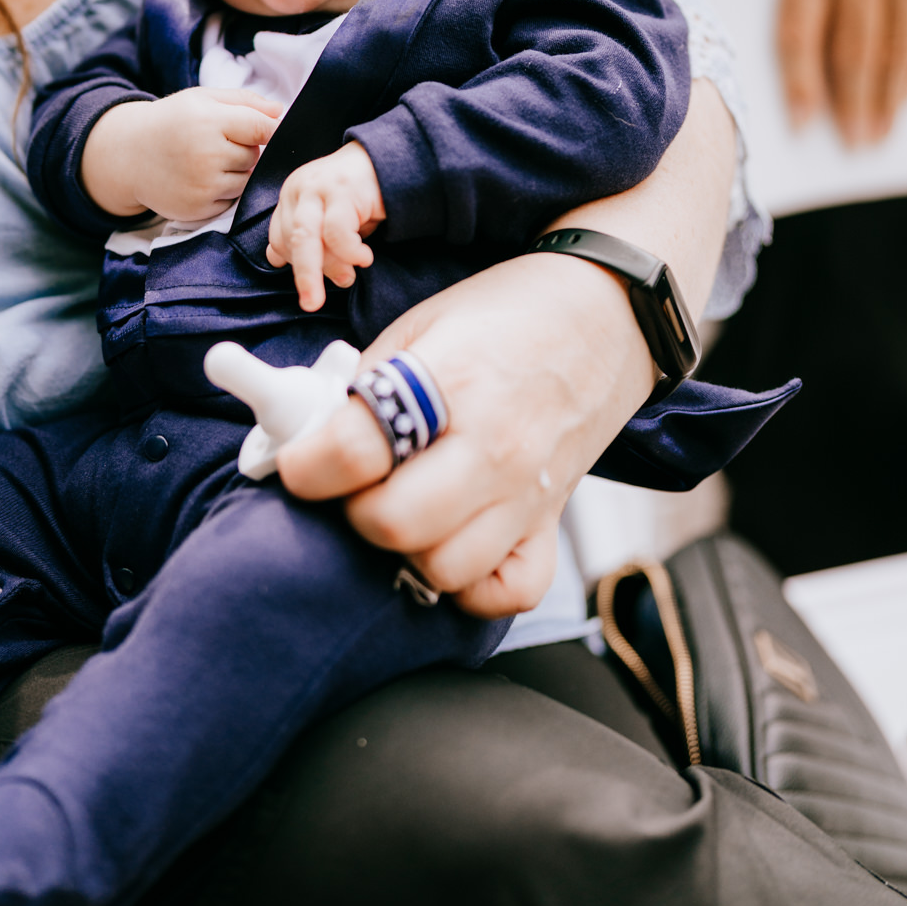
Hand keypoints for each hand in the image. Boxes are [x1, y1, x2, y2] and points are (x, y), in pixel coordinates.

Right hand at [80, 90, 280, 222]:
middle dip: (243, 149)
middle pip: (254, 155)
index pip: (262, 128)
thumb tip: (280, 111)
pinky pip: (232, 200)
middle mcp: (205, 155)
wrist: (129, 156)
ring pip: (246, 180)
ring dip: (236, 172)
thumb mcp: (202, 99)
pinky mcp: (199, 209)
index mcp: (207, 121)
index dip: (270, 129)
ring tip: (208, 161)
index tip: (270, 130)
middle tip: (216, 143)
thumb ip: (244, 101)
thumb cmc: (171, 122)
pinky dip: (223, 191)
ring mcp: (202, 185)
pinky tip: (201, 179)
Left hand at [266, 143, 385, 311]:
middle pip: (291, 240)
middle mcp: (300, 188)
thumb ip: (308, 236)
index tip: (310, 282)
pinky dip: (350, 252)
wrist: (395, 160)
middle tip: (312, 302)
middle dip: (303, 276)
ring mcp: (319, 186)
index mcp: (292, 195)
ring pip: (309, 238)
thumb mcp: (330, 217)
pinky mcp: (342, 189)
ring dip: (328, 267)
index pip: (279, 237)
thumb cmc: (362, 194)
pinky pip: (337, 232)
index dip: (292, 263)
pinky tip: (364, 257)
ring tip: (348, 278)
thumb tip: (278, 260)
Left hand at [278, 250, 652, 616]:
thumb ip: (367, 384)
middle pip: (393, 525)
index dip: (305, 465)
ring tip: (406, 506)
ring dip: (408, 549)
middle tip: (358, 484)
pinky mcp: (553, 522)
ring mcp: (529, 492)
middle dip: (354, 510)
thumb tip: (312, 438)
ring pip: (443, 569)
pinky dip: (473, 585)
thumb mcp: (421, 325)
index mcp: (449, 382)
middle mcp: (494, 446)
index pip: (353, 452)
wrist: (607, 314)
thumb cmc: (508, 315)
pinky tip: (454, 543)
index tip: (299, 463)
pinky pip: (507, 592)